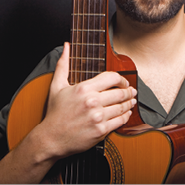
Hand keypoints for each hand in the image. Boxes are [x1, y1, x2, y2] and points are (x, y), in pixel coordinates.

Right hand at [39, 42, 136, 159]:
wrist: (51, 138)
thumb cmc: (55, 112)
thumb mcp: (57, 86)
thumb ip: (63, 64)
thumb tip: (66, 46)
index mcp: (84, 88)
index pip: (112, 77)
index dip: (121, 78)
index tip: (123, 82)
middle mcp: (92, 101)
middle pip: (120, 92)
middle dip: (129, 91)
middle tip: (132, 91)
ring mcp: (98, 117)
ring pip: (122, 106)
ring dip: (130, 103)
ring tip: (132, 101)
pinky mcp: (101, 131)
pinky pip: (120, 121)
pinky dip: (126, 116)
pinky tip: (126, 113)